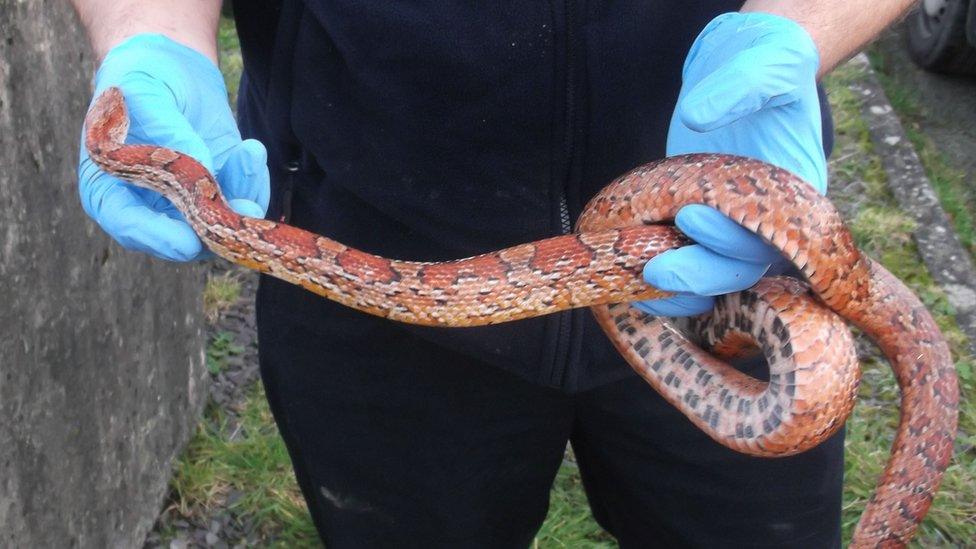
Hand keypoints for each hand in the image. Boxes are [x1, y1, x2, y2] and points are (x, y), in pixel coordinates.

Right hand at [78, 34, 269, 260]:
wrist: (172, 68)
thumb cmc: (141, 76)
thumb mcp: (147, 93)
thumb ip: (169, 130)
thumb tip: (204, 167)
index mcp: (110, 188)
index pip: (129, 225)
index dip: (158, 238)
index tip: (188, 243)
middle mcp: (149, 206)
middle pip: (183, 237)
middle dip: (217, 227)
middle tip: (247, 208)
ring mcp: (188, 202)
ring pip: (220, 223)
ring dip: (242, 196)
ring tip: (250, 154)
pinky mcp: (220, 190)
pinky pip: (241, 199)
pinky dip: (252, 182)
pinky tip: (251, 152)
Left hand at [637, 12, 825, 315]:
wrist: (742, 72)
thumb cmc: (764, 68)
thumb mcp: (764, 65)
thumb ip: (740, 88)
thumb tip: (698, 118)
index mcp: (794, 193)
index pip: (770, 234)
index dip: (730, 236)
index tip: (689, 214)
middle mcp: (770, 222)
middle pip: (742, 269)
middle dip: (698, 274)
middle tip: (653, 269)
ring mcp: (734, 230)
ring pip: (716, 281)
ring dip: (679, 293)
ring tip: (639, 289)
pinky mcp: (702, 231)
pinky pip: (692, 273)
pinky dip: (667, 291)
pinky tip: (636, 293)